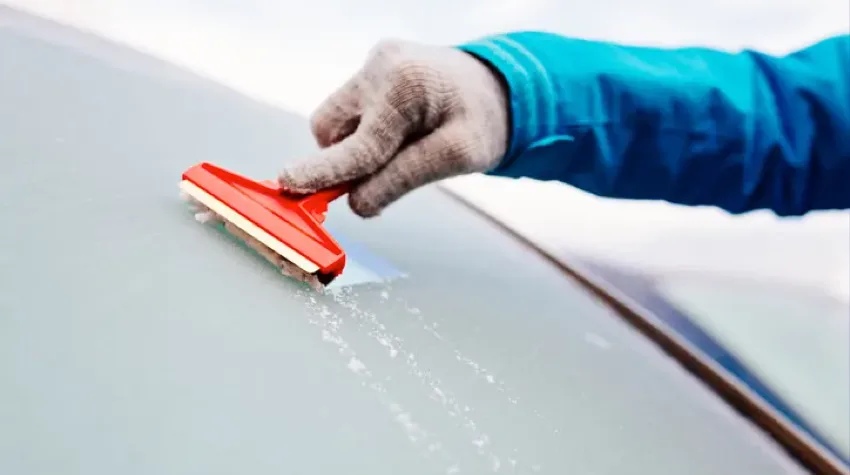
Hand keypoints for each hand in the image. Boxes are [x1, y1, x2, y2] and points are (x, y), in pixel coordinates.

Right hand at [277, 39, 509, 216]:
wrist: (502, 86)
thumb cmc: (485, 122)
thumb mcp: (459, 156)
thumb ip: (404, 178)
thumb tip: (356, 203)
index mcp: (406, 86)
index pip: (359, 144)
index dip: (324, 172)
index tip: (289, 185)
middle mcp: (381, 66)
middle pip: (331, 129)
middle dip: (345, 160)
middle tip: (381, 181)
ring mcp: (375, 62)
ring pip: (335, 121)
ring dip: (356, 147)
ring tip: (403, 149)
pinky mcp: (374, 68)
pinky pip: (351, 110)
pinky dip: (365, 131)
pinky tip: (400, 133)